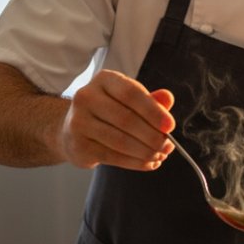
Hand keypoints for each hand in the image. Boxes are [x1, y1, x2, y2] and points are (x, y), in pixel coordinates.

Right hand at [59, 70, 175, 170]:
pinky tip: (148, 163)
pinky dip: (135, 163)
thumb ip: (150, 100)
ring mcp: (79, 122)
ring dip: (146, 152)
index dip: (153, 111)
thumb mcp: (129, 100)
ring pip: (120, 141)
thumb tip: (168, 99)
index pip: (131, 93)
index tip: (170, 126)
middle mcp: (86, 97)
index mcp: (104, 80)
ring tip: (160, 155)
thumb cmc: (108, 112)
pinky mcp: (79, 145)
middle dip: (152, 136)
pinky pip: (113, 156)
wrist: (73, 130)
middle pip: (126, 119)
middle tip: (168, 146)